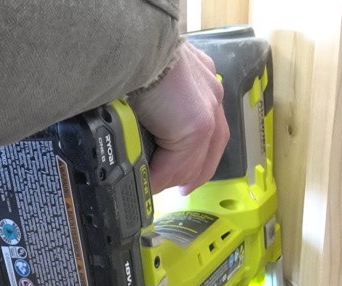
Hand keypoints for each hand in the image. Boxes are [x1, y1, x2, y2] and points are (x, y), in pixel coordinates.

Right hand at [128, 42, 229, 194]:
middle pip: (212, 145)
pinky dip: (163, 176)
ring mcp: (208, 110)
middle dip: (194, 171)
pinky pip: (180, 163)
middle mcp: (210, 91)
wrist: (130, 42)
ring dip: (174, 176)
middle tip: (181, 187)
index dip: (198, 148)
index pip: (208, 121)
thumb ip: (153, 98)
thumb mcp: (147, 76)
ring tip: (157, 185)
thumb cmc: (129, 52)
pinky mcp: (197, 126)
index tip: (187, 165)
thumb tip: (137, 117)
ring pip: (197, 158)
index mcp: (199, 77)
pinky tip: (150, 182)